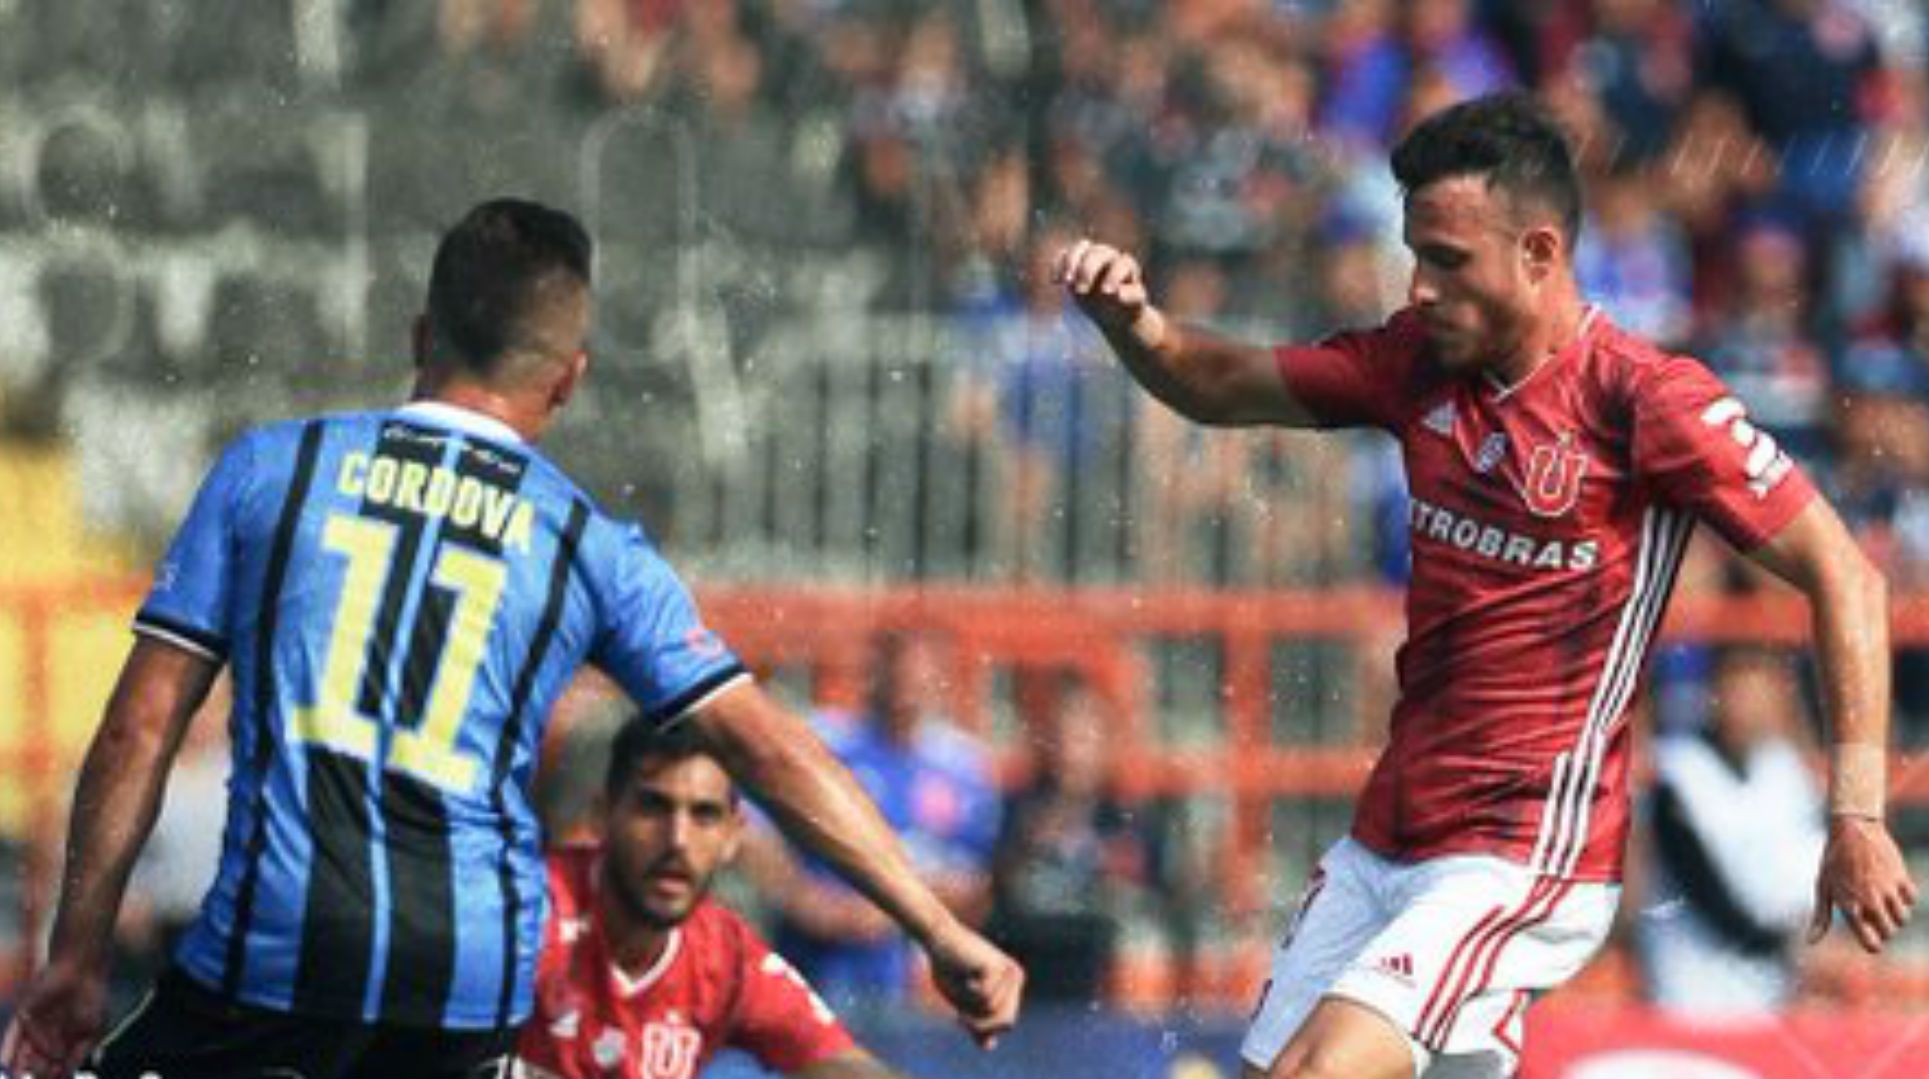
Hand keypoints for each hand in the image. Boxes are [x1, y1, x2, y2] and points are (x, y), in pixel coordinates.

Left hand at [0, 960, 108, 1078]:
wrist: (84, 970)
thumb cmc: (93, 998)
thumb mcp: (94, 1030)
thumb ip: (80, 1053)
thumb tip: (66, 1073)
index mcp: (66, 1042)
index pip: (56, 1066)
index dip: (55, 1074)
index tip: (57, 1077)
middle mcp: (47, 1037)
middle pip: (38, 1063)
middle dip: (40, 1071)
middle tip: (44, 1073)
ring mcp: (34, 1027)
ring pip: (23, 1053)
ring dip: (21, 1066)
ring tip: (21, 1073)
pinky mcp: (24, 1015)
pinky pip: (14, 1036)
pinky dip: (9, 1051)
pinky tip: (6, 1063)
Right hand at [923, 919, 1023, 1049]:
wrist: (937, 939)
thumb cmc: (948, 967)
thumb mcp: (963, 1001)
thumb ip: (977, 1020)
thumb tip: (989, 1046)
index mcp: (1011, 986)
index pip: (1006, 1023)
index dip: (984, 1027)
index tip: (961, 1016)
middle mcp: (1016, 977)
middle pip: (1006, 1021)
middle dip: (980, 1023)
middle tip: (958, 1013)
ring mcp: (1008, 972)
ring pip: (992, 1011)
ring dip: (968, 1004)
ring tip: (960, 984)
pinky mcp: (997, 967)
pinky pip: (984, 998)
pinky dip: (967, 993)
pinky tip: (963, 973)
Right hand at [1054, 238, 1154, 337]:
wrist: (1112, 309)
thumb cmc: (1126, 306)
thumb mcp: (1134, 304)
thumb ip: (1132, 296)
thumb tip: (1118, 293)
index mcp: (1126, 265)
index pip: (1121, 263)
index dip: (1114, 276)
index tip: (1106, 293)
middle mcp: (1109, 256)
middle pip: (1097, 253)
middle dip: (1087, 270)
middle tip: (1081, 291)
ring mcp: (1091, 257)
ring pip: (1080, 248)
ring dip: (1071, 262)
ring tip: (1067, 282)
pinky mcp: (1075, 263)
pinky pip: (1064, 255)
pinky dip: (1058, 265)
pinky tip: (1055, 281)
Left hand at [1808, 815, 1918, 952]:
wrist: (1852, 829)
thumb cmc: (1833, 860)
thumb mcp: (1823, 887)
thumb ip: (1820, 917)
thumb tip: (1810, 942)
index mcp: (1849, 907)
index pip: (1871, 943)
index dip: (1873, 944)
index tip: (1871, 938)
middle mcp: (1870, 901)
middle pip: (1889, 932)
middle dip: (1883, 929)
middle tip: (1873, 915)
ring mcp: (1887, 889)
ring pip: (1903, 918)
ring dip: (1894, 914)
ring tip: (1882, 901)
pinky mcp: (1901, 877)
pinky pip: (1912, 899)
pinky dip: (1905, 897)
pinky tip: (1892, 887)